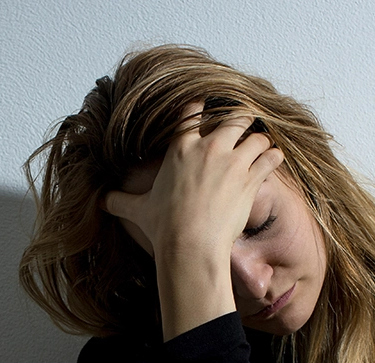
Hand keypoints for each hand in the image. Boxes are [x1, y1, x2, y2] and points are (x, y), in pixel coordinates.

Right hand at [102, 102, 283, 267]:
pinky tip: (272, 160)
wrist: (190, 245)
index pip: (192, 112)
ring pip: (257, 135)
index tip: (208, 105)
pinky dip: (273, 157)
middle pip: (234, 116)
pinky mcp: (250, 178)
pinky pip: (271, 156)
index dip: (201, 105)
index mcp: (180, 148)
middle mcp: (209, 148)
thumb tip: (101, 201)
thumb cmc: (164, 227)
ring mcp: (232, 161)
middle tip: (243, 125)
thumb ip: (120, 200)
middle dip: (241, 118)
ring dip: (260, 140)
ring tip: (259, 148)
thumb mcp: (138, 210)